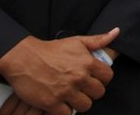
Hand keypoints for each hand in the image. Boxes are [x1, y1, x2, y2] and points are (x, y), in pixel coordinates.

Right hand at [0, 28, 118, 114]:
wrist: (24, 58)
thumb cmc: (50, 50)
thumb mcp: (77, 41)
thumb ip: (98, 40)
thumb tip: (116, 32)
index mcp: (88, 63)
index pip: (108, 77)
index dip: (102, 79)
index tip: (94, 79)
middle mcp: (79, 78)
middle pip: (99, 93)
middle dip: (92, 92)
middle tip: (83, 89)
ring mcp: (65, 91)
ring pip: (85, 106)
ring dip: (79, 103)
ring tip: (72, 97)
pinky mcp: (52, 103)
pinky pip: (67, 114)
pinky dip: (64, 111)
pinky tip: (60, 103)